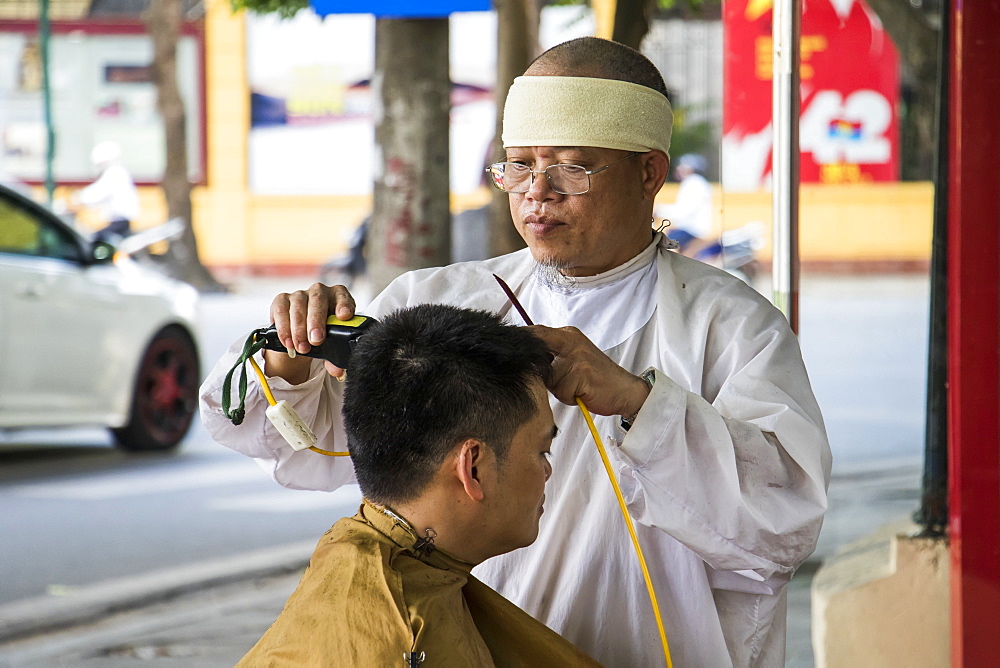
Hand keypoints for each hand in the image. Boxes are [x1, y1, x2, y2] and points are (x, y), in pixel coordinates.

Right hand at [264, 283, 355, 382]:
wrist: (302, 335)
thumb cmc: (322, 335)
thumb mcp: (332, 345)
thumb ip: (335, 357)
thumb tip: (337, 371)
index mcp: (338, 298)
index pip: (343, 296)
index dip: (344, 305)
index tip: (344, 316)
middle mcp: (319, 292)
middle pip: (318, 300)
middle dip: (316, 322)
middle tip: (316, 340)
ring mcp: (300, 294)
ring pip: (298, 306)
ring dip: (299, 329)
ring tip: (301, 348)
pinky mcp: (282, 300)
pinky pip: (281, 310)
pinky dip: (284, 328)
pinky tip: (288, 342)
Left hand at [528, 325, 650, 418]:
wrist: (624, 390)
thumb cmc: (596, 378)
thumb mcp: (571, 360)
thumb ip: (550, 356)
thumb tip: (523, 360)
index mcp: (568, 335)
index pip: (535, 333)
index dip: (520, 342)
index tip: (507, 349)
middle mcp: (571, 341)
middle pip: (537, 356)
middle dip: (542, 372)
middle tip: (562, 379)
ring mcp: (576, 356)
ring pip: (548, 379)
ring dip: (558, 389)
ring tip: (576, 387)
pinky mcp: (581, 372)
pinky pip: (561, 390)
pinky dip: (569, 396)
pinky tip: (582, 392)